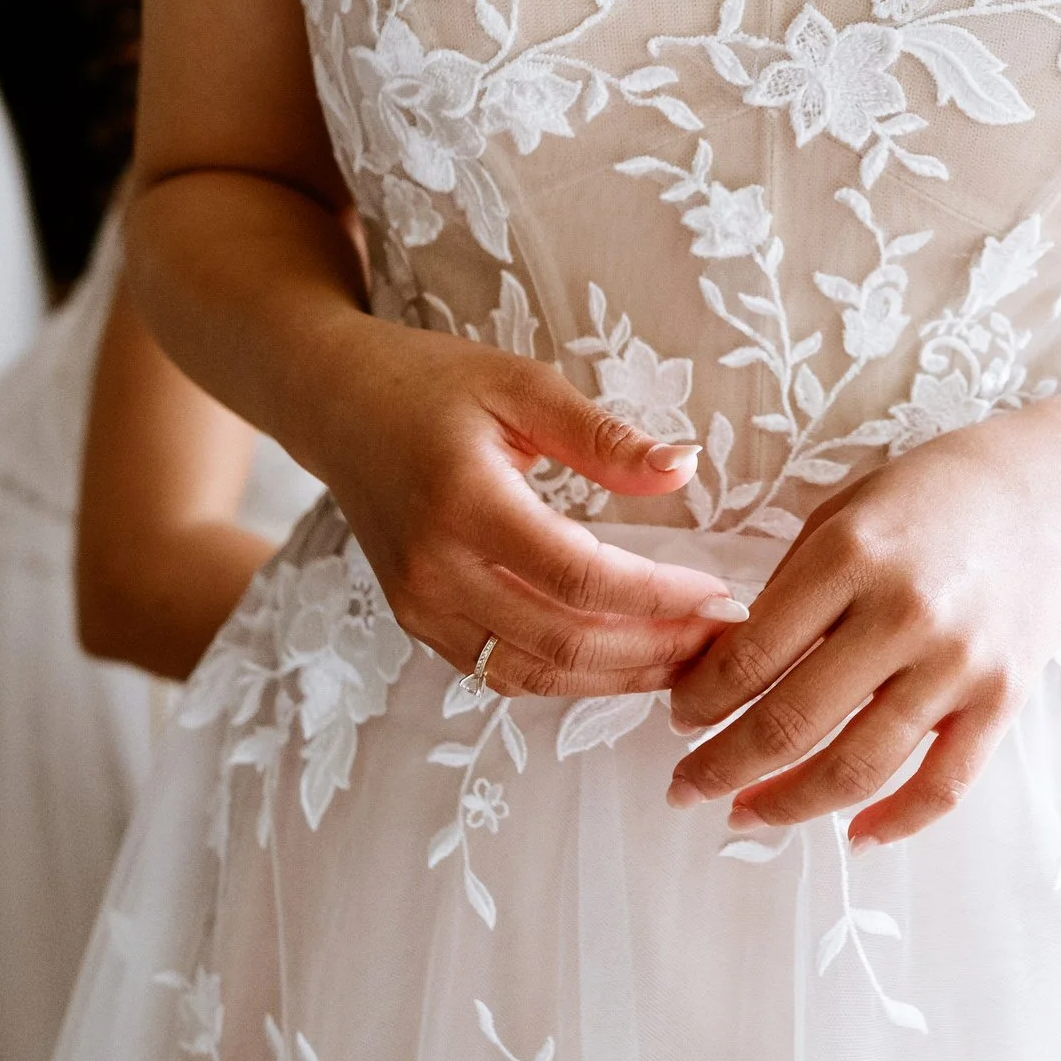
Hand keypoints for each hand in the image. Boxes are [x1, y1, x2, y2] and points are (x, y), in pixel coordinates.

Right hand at [325, 320, 748, 698]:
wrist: (337, 407)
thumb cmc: (433, 383)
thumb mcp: (522, 385)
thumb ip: (603, 435)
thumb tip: (685, 466)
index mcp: (464, 503)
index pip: (581, 578)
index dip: (660, 598)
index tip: (721, 595)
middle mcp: (434, 571)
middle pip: (564, 643)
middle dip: (655, 651)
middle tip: (724, 640)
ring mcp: (420, 608)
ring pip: (536, 673)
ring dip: (620, 677)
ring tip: (690, 659)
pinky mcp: (419, 624)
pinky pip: (503, 671)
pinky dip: (571, 676)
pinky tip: (625, 659)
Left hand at [663, 400, 1060, 845]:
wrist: (1056, 488)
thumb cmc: (937, 491)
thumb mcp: (846, 509)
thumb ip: (791, 585)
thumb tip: (728, 666)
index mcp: (850, 554)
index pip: (750, 656)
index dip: (700, 700)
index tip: (678, 716)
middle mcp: (903, 613)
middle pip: (790, 724)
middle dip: (720, 767)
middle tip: (684, 786)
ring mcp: (958, 662)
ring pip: (857, 768)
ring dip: (787, 805)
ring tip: (745, 814)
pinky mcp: (1003, 699)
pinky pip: (943, 784)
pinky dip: (895, 822)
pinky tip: (855, 836)